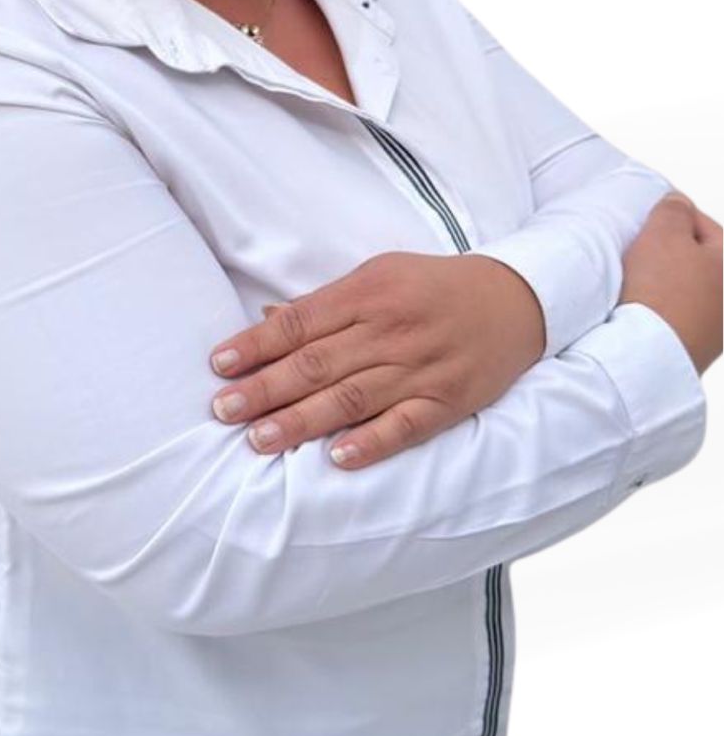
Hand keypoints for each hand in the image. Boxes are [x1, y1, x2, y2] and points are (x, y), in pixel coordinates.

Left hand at [208, 249, 546, 467]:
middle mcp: (391, 330)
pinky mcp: (448, 400)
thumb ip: (325, 303)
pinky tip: (337, 459)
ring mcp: (421, 367)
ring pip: (352, 398)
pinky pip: (406, 426)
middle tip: (223, 410)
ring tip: (259, 439)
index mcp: (368, 292)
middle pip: (317, 363)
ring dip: (302, 421)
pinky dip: (371, 443)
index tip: (219, 365)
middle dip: (265, 389)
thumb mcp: (378, 276)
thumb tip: (267, 319)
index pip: (300, 322)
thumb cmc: (432, 287)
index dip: (256, 344)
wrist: (516, 300)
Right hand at [619, 191, 721, 374]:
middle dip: (668, 253)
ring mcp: (715, 329)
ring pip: (684, 290)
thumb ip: (674, 210)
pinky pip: (673, 318)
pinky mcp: (693, 349)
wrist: (648, 354)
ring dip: (662, 283)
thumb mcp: (664, 233)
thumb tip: (678, 204)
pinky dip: (658, 310)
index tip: (647, 219)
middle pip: (695, 260)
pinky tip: (637, 309)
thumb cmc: (662, 292)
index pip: (705, 225)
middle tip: (639, 250)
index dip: (672, 217)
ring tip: (635, 282)